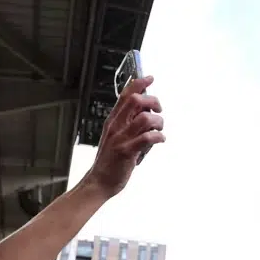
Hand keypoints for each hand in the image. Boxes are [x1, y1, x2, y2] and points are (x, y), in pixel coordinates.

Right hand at [83, 76, 163, 197]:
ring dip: (158, 122)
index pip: (125, 95)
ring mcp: (121, 138)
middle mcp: (116, 126)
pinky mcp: (127, 151)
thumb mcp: (115, 136)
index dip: (138, 83)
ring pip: (144, 118)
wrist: (99, 181)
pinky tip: (160, 140)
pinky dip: (158, 137)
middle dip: (152, 101)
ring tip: (159, 129)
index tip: (150, 78)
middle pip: (135, 101)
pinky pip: (147, 138)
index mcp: (113, 121)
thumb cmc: (110, 160)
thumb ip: (127, 123)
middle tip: (158, 110)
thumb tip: (145, 111)